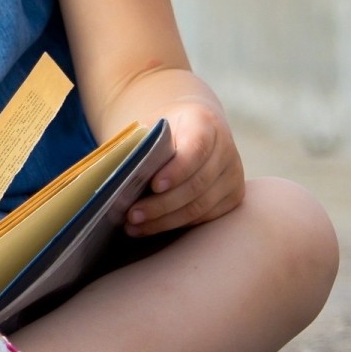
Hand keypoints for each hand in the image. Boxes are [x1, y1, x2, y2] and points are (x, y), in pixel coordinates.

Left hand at [123, 98, 244, 236]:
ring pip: (200, 207)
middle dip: (162, 204)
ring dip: (165, 220)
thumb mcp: (151, 127)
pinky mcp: (233, 197)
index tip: (153, 185)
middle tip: (132, 215)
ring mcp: (233, 175)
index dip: (177, 170)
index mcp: (205, 124)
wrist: (194, 129)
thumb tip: (117, 173)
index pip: (196, 149)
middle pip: (197, 185)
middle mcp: (226, 150)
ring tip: (134, 226)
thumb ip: (141, 146)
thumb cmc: (165, 131)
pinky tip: (151, 227)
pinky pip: (204, 217)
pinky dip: (176, 224)